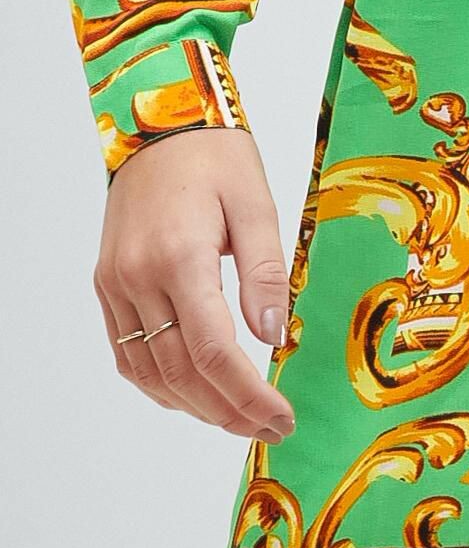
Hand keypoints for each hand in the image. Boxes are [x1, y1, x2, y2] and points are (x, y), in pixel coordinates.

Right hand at [96, 127, 296, 438]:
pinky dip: (160, 383)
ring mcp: (116, 284)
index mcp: (179, 257)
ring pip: (149, 373)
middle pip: (182, 372)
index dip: (249, 394)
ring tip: (239, 419)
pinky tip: (194, 392)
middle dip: (228, 411)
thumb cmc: (215, 156)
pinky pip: (126, 353)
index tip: (281, 417)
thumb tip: (274, 337)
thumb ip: (266, 274)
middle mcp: (138, 278)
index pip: (215, 351)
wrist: (158, 120)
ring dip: (195, 406)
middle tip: (269, 428)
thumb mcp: (256, 205)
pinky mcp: (107, 285)